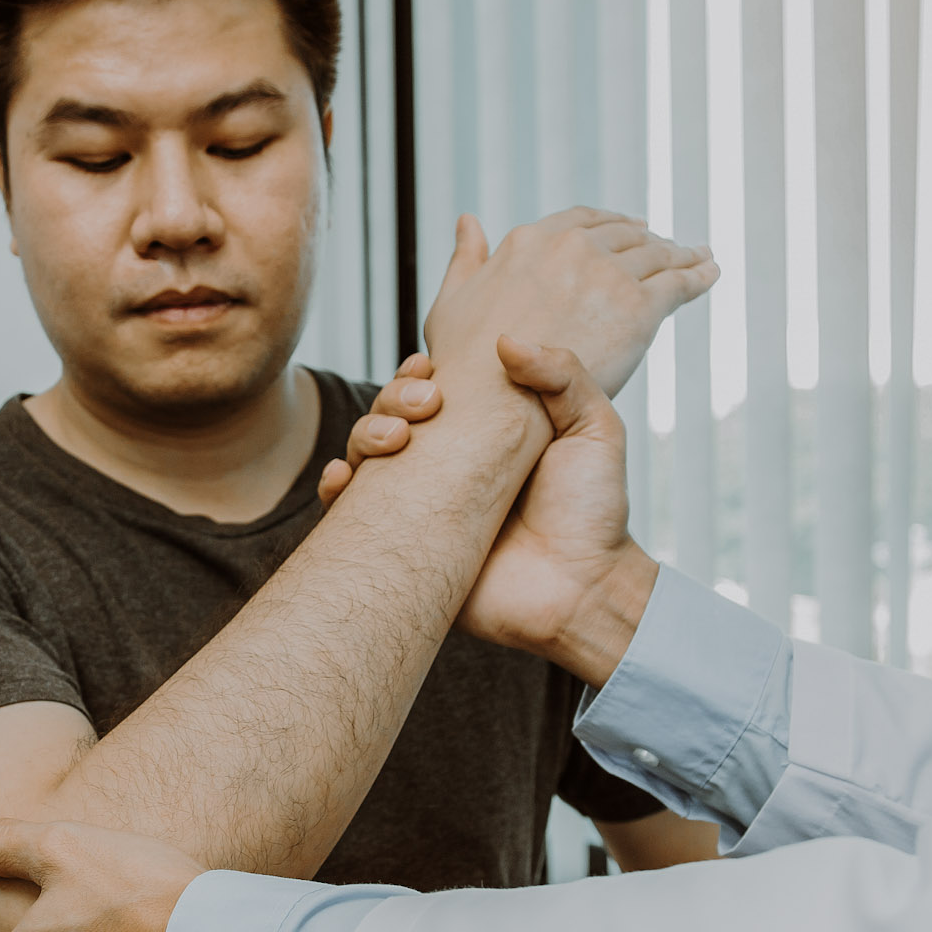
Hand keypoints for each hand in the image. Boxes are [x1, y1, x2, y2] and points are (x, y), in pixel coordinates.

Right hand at [325, 340, 656, 672]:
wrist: (584, 591)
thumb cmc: (595, 513)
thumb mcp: (595, 428)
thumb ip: (563, 375)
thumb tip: (505, 340)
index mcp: (482, 437)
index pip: (432, 393)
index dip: (417, 375)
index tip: (428, 368)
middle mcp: (445, 470)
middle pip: (391, 418)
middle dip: (391, 399)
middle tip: (423, 406)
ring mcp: (422, 510)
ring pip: (366, 459)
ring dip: (364, 435)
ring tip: (393, 440)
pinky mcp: (406, 550)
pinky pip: (350, 518)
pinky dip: (335, 492)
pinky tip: (342, 479)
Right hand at [423, 210, 716, 403]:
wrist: (492, 410)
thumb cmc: (462, 368)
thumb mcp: (452, 300)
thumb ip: (467, 259)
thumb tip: (469, 221)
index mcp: (530, 242)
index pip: (580, 221)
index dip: (605, 224)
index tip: (623, 228)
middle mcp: (571, 248)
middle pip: (623, 235)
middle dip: (647, 237)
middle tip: (665, 244)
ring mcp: (607, 276)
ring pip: (657, 254)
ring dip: (680, 253)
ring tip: (697, 256)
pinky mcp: (637, 309)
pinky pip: (678, 284)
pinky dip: (699, 274)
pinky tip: (710, 272)